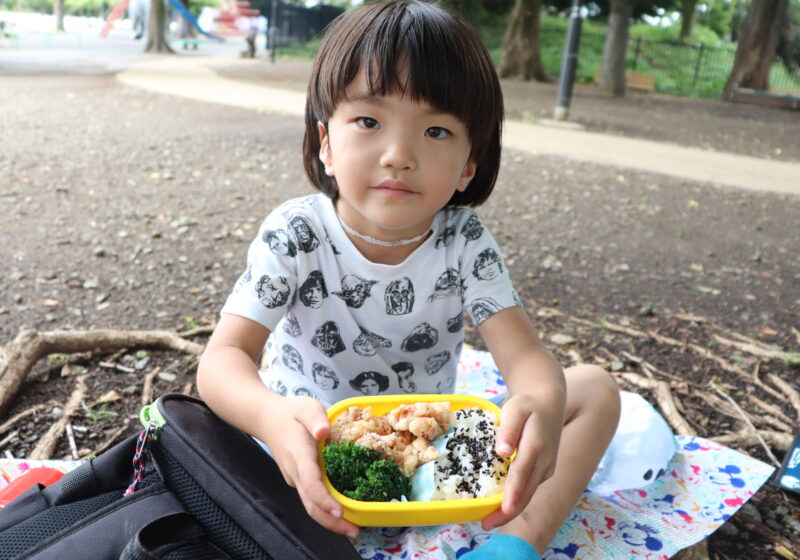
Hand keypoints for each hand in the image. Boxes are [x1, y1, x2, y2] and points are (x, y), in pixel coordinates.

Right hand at [260, 396, 359, 538]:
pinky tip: (343, 512)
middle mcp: (295, 471)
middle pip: (310, 504)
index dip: (323, 499)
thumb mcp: (306, 407)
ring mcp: (295, 478)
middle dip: (330, 522)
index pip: (309, 481)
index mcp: (299, 453)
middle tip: (354, 531)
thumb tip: (324, 431)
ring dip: (329, 520)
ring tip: (352, 528)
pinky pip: (311, 499)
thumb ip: (315, 417)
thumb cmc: (291, 413)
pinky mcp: (298, 480)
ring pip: (310, 505)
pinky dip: (325, 509)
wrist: (268, 420)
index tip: (338, 511)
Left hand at [481, 394, 561, 529]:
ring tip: (490, 521)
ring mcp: (546, 469)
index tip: (502, 510)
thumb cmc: (528, 405)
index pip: (521, 475)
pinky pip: (529, 489)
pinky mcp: (544, 471)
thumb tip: (502, 452)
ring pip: (528, 494)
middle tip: (486, 525)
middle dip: (507, 512)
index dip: (512, 495)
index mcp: (536, 447)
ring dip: (511, 510)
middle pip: (526, 493)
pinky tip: (500, 506)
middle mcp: (544, 462)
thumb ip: (509, 430)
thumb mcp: (515, 409)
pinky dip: (516, 500)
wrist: (549, 403)